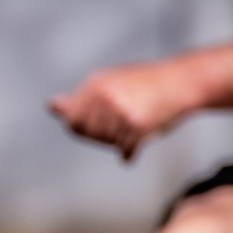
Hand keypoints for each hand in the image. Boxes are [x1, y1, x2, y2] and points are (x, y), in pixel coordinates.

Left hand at [47, 60, 193, 157]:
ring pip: (107, 143)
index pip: (71, 121)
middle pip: (88, 134)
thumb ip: (80, 98)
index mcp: (93, 84)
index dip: (87, 127)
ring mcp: (118, 111)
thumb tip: (51, 106)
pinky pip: (125, 149)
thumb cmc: (145, 85)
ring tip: (138, 119)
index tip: (107, 118)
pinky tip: (144, 132)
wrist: (181, 82)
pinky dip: (133, 148)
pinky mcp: (135, 124)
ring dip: (120, 140)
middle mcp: (102, 96)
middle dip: (105, 134)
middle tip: (128, 117)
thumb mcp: (109, 84)